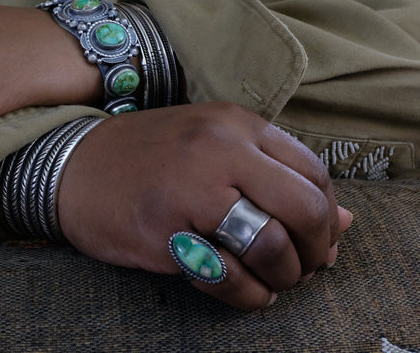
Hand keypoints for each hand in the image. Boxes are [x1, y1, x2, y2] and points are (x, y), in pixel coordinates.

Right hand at [57, 102, 352, 309]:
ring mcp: (190, 189)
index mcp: (235, 124)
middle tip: (307, 266)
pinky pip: (229, 276)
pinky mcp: (163, 230)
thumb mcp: (213, 149)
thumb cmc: (147, 158)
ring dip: (284, 276)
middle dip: (317, 249)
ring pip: (271, 245)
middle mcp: (219, 149)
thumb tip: (347, 222)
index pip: (313, 172)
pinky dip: (249, 295)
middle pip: (304, 207)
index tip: (320, 240)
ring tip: (272, 281)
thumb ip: (275, 176)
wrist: (72, 165)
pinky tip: (245, 291)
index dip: (328, 216)